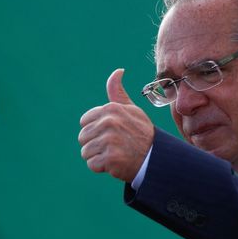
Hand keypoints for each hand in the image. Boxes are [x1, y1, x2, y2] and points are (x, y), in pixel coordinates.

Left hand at [78, 68, 153, 182]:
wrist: (155, 158)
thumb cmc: (141, 133)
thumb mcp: (132, 110)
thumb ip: (118, 93)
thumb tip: (118, 71)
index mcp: (111, 109)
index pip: (84, 122)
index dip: (95, 130)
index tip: (111, 133)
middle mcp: (109, 122)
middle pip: (82, 137)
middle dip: (95, 144)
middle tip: (114, 146)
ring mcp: (109, 141)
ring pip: (85, 152)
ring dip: (97, 156)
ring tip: (114, 154)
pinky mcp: (110, 159)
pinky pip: (92, 164)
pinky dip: (101, 167)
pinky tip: (115, 163)